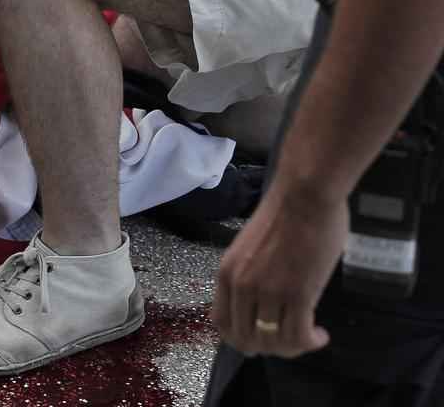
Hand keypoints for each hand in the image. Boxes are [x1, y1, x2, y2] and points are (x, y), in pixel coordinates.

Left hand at [211, 181, 345, 357]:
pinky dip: (310, 343)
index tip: (263, 336)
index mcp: (226, 274)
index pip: (222, 323)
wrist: (305, 195)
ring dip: (294, 347)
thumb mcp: (250, 250)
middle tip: (291, 339)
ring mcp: (267, 291)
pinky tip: (321, 335)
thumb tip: (260, 303)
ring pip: (274, 342)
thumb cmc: (284, 215)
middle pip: (247, 340)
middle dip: (270, 347)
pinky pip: (298, 336)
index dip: (242, 338)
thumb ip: (250, 275)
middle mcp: (241, 286)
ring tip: (310, 337)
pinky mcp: (297, 294)